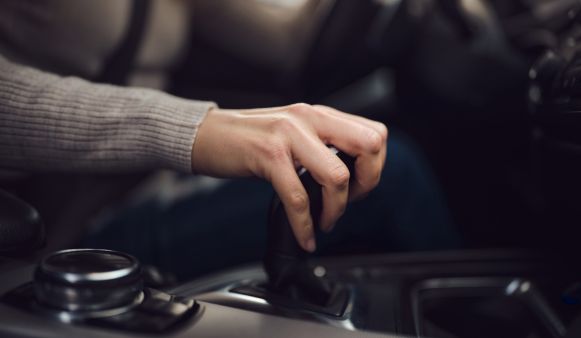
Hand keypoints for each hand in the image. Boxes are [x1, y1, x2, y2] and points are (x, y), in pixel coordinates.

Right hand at [192, 103, 386, 251]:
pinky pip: (298, 197)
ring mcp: (289, 135)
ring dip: (335, 209)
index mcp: (319, 115)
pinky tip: (304, 236)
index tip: (358, 187)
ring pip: (337, 176)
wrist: (204, 135)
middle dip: (368, 183)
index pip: (375, 133)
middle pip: (370, 146)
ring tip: (323, 221)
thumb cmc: (247, 139)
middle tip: (350, 202)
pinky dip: (304, 225)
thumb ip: (321, 145)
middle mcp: (309, 118)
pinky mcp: (268, 155)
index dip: (374, 166)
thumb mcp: (293, 133)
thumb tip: (349, 178)